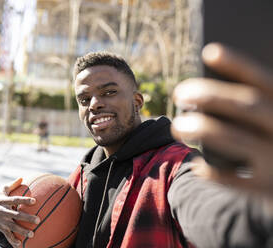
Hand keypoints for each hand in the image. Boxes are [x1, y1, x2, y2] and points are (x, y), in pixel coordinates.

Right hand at [0, 178, 39, 247]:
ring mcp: (1, 220)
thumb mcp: (2, 190)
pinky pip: (6, 234)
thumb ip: (13, 185)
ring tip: (32, 234)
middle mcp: (2, 211)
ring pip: (12, 226)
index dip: (24, 200)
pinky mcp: (0, 227)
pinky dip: (12, 240)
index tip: (34, 201)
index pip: (15, 200)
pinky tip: (19, 245)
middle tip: (38, 220)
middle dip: (27, 218)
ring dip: (22, 231)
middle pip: (16, 215)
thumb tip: (22, 177)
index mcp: (4, 201)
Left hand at [171, 43, 272, 200]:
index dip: (238, 64)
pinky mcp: (268, 189)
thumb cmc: (271, 141)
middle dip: (210, 94)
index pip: (263, 81)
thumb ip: (251, 105)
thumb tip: (208, 88)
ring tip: (176, 126)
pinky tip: (198, 167)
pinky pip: (235, 181)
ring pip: (236, 139)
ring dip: (201, 128)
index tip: (209, 51)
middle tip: (180, 92)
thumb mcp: (269, 120)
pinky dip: (213, 172)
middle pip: (247, 105)